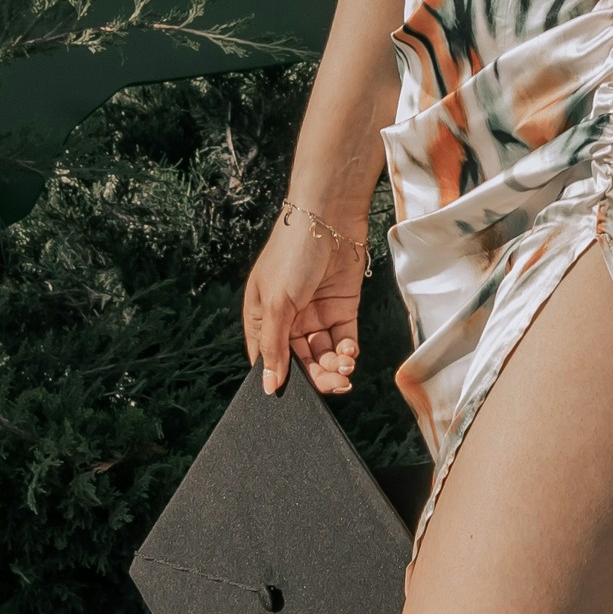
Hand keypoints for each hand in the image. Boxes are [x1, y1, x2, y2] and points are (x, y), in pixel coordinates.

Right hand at [241, 199, 364, 396]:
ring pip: (324, 355)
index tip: (295, 396)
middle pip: (301, 361)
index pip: (268, 360)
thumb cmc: (292, 252)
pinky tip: (349, 352)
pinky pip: (344, 340)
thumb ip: (275, 346)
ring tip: (344, 367)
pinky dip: (348, 351)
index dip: (281, 379)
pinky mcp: (342, 308)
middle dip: (317, 377)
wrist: (329, 217)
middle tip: (333, 384)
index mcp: (263, 318)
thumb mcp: (277, 302)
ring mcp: (316, 314)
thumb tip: (268, 384)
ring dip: (335, 366)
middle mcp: (289, 319)